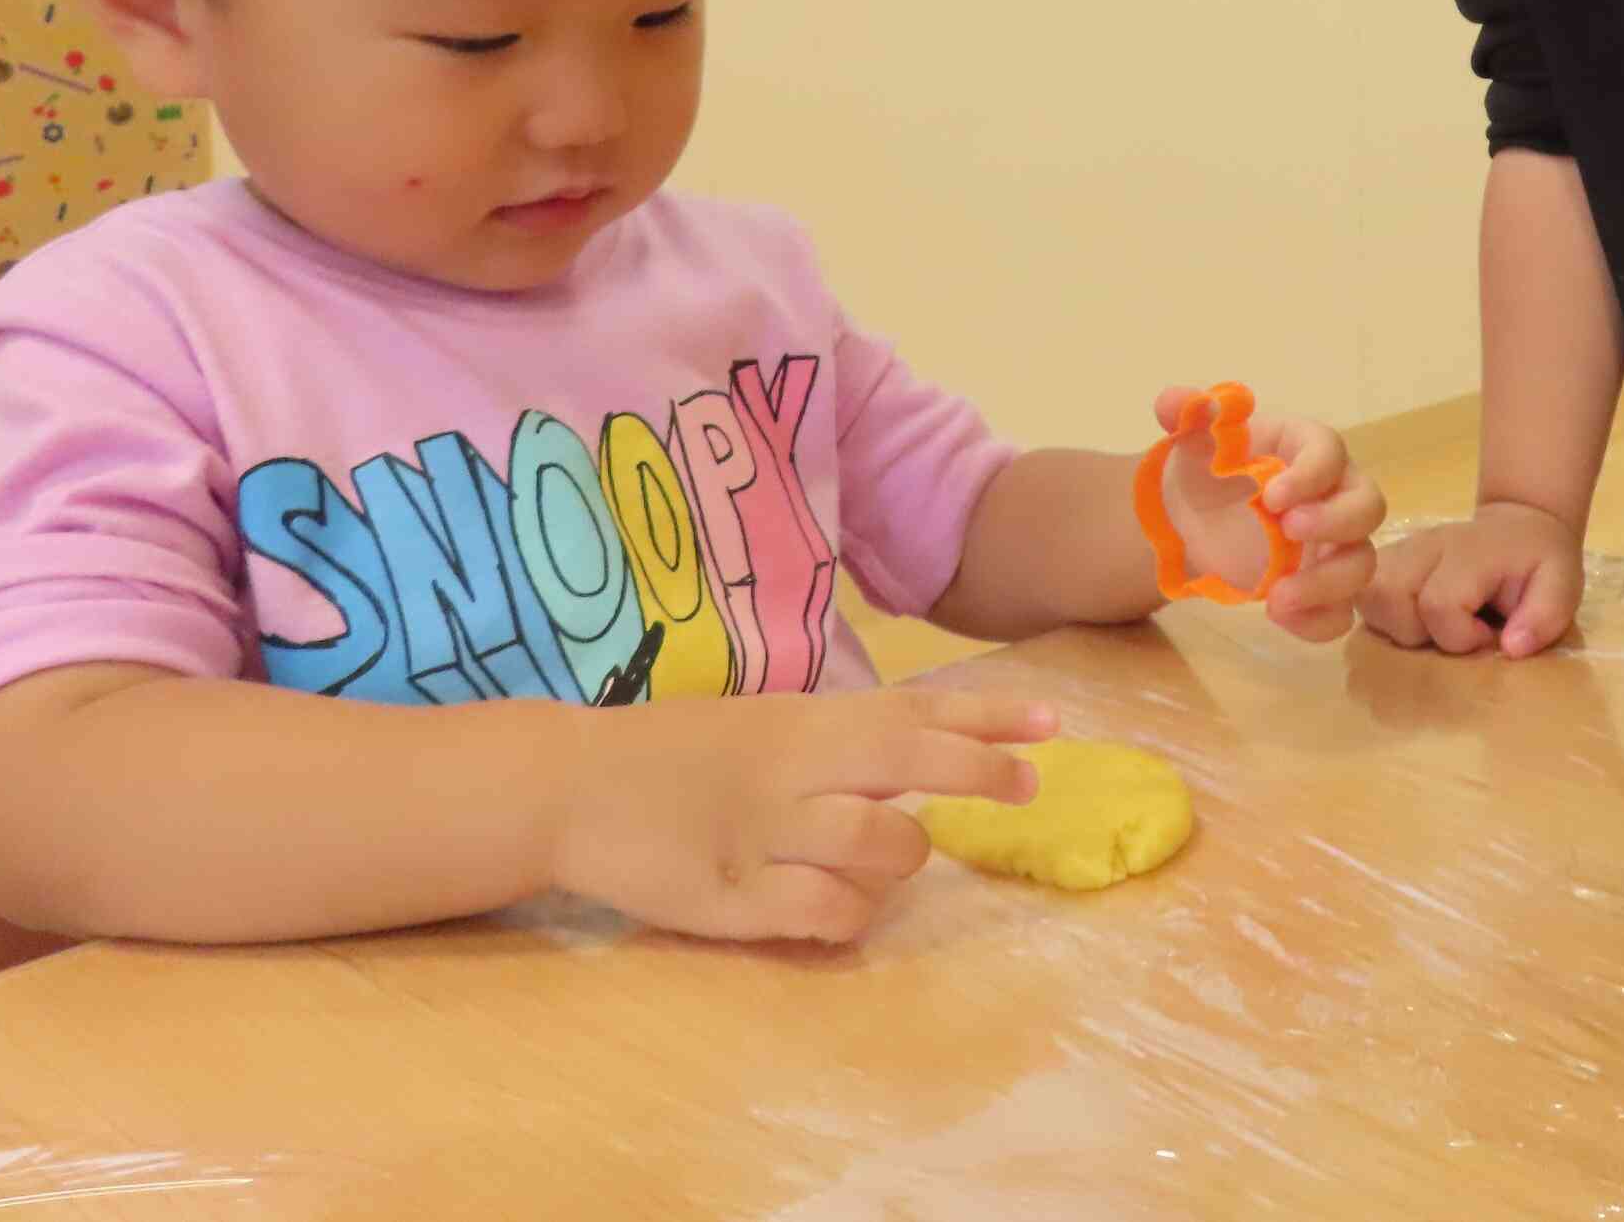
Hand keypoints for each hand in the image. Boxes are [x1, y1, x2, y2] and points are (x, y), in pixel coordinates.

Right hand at [549, 686, 1057, 943]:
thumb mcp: (767, 723)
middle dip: (980, 772)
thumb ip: (842, 736)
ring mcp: (768, 834)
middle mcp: (795, 769)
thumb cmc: (678, 753)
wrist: (572, 784)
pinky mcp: (735, 899)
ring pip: (883, 847)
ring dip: (903, 858)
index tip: (1052, 724)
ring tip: (879, 859)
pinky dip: (848, 915)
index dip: (988, 716)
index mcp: (804, 721)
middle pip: (912, 764)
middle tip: (1025, 788)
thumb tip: (931, 744)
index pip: (914, 708)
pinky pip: (829, 915)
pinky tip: (830, 904)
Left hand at [1153, 388, 1384, 640]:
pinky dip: (1317, 621)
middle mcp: (1334, 495)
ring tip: (1278, 597)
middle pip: (1368, 505)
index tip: (1269, 495)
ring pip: (1361, 564)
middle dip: (1335, 521)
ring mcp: (1334, 547)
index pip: (1329, 451)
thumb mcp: (1195, 439)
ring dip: (1327, 583)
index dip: (1310, 473)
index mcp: (1307, 450)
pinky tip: (1278, 617)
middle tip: (1288, 531)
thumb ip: (1187, 414)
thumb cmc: (1212, 469)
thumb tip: (1172, 402)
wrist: (1197, 519)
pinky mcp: (1323, 590)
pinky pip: (1340, 612)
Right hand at [1359, 499, 1583, 657]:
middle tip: (1456, 630)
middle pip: (1389, 598)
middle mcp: (1426, 546)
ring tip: (1432, 626)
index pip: (1438, 604)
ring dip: (1395, 625)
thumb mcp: (1563, 585)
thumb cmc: (1540, 562)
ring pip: (1368, 596)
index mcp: (1469, 552)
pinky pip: (1363, 592)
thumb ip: (1545, 616)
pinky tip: (1414, 617)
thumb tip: (1511, 649)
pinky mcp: (1387, 560)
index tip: (1487, 634)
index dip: (1461, 636)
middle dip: (1419, 632)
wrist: (1520, 528)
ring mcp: (1402, 550)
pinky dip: (1382, 614)